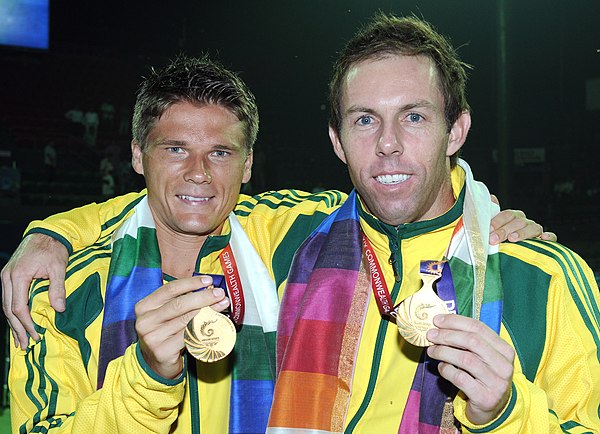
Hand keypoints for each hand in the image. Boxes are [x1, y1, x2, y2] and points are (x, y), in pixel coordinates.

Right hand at [1, 234, 68, 348]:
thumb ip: (58, 289)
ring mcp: (6, 276)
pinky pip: (8, 299)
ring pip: (6, 305)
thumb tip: (59, 310)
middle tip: (26, 344)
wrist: (46, 233)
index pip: (19, 307)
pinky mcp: (9, 276)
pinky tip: (17, 323)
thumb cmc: (53, 249)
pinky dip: (13, 312)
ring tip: (20, 340)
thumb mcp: (58, 268)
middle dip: (17, 328)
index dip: (27, 323)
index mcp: (18, 276)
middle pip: (8, 309)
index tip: (36, 335)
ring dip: (13, 323)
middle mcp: (7, 277)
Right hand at [134, 275, 229, 378]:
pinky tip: (215, 323)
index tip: (208, 280)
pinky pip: (188, 336)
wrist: (157, 364)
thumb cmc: (166, 333)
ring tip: (222, 304)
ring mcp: (152, 337)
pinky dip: (204, 328)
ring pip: (186, 320)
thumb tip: (208, 287)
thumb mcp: (167, 314)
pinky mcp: (162, 351)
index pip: (170, 289)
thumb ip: (181, 299)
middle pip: (179, 304)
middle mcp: (145, 321)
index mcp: (144, 307)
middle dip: (203, 297)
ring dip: (208, 311)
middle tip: (220, 293)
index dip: (190, 283)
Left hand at [426, 314, 514, 424]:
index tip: (437, 320)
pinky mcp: (485, 398)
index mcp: (505, 350)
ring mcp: (496, 383)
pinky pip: (460, 378)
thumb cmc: (483, 376)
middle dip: (447, 335)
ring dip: (443, 352)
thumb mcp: (482, 357)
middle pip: (472, 341)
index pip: (479, 328)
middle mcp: (504, 365)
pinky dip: (446, 370)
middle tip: (430, 335)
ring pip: (465, 359)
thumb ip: (468, 341)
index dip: (455, 321)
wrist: (494, 409)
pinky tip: (441, 367)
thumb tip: (440, 325)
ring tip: (432, 350)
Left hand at [489, 195, 556, 244]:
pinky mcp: (546, 241)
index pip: (506, 215)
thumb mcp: (495, 228)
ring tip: (512, 239)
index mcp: (513, 217)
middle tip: (493, 239)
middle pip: (517, 222)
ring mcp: (535, 231)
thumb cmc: (502, 239)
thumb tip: (491, 197)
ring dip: (522, 233)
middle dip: (504, 230)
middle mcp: (524, 222)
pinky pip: (551, 237)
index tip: (489, 229)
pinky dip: (549, 236)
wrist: (516, 252)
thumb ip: (493, 215)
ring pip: (532, 228)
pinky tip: (543, 238)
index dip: (497, 221)